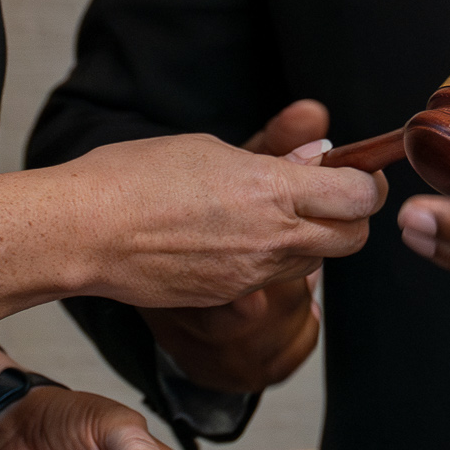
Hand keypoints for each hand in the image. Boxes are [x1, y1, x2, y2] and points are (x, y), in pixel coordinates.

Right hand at [65, 123, 382, 310]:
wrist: (85, 232)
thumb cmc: (136, 178)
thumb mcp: (212, 149)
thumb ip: (273, 159)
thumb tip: (315, 156)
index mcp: (273, 191)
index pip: (358, 196)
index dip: (364, 182)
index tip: (354, 172)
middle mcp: (273, 239)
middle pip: (352, 239)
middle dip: (350, 217)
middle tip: (328, 195)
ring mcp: (252, 276)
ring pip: (314, 265)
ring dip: (310, 241)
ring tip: (272, 214)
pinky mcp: (229, 300)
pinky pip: (270, 281)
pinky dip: (270, 262)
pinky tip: (235, 240)